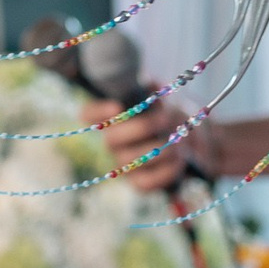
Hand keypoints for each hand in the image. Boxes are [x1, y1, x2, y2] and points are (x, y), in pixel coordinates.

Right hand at [84, 96, 207, 192]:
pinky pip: (148, 182)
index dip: (97, 111)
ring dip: (161, 149)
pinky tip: (179, 159)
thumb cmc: (163, 115)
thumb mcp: (157, 99)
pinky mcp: (138, 182)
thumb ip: (150, 91)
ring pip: (134, 160)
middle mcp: (112, 142)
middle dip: (142, 127)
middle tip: (165, 118)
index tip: (117, 105)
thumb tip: (150, 84)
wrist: (180, 142)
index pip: (88, 114)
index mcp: (111, 118)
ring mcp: (123, 164)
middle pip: (113, 139)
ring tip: (179, 142)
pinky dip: (168, 170)